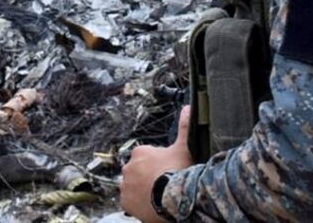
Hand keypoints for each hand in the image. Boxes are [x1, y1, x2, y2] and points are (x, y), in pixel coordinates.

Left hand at [120, 106, 193, 221]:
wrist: (173, 198)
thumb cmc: (178, 171)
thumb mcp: (183, 147)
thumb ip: (185, 127)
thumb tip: (188, 108)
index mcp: (140, 152)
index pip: (145, 156)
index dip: (156, 164)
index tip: (165, 170)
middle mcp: (129, 167)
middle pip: (138, 171)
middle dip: (147, 177)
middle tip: (162, 184)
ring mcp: (125, 184)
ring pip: (133, 186)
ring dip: (142, 190)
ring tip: (158, 196)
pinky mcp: (125, 201)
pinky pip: (130, 201)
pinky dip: (138, 203)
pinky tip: (151, 204)